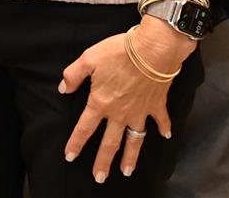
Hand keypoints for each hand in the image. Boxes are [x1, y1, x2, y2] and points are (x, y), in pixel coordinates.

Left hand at [61, 18, 193, 181]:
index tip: (70, 157)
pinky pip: (161, 121)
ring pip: (135, 140)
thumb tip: (63, 89)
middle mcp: (120, 113)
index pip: (84, 128)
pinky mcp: (157, 105)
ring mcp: (141, 111)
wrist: (152, 50)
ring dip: (131, 157)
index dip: (76, 143)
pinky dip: (164, 129)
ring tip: (127, 171)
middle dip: (103, 162)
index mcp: (101, 103)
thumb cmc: (118, 52)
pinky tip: (166, 136)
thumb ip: (73, 75)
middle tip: (99, 178)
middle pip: (110, 142)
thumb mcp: (88, 59)